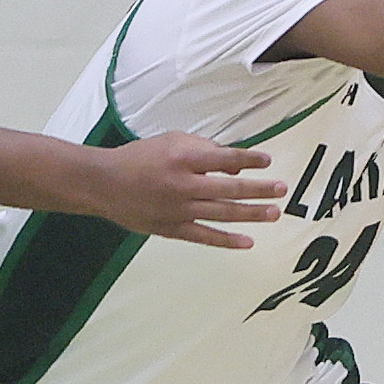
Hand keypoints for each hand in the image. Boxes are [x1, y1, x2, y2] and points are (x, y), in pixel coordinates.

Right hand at [91, 133, 284, 248]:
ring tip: (275, 213)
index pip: (224, 158)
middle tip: (282, 189)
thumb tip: (238, 166)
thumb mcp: (173, 141)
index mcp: (182, 158)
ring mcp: (177, 210)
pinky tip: (248, 242)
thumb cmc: (141, 157)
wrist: (101, 183)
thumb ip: (206, 149)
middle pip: (229, 188)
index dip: (249, 159)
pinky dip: (227, 241)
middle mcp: (182, 185)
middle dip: (259, 189)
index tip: (268, 160)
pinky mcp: (170, 229)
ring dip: (251, 214)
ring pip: (222, 213)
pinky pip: (204, 237)